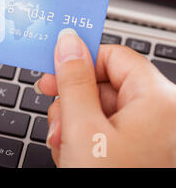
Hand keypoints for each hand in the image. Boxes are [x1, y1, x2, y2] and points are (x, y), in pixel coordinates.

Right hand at [36, 28, 175, 166]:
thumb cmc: (111, 183)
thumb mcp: (82, 129)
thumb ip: (73, 81)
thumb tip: (68, 42)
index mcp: (158, 101)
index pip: (114, 56)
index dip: (80, 61)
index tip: (53, 71)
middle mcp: (163, 115)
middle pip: (106, 86)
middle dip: (73, 102)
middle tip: (55, 119)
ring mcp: (154, 137)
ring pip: (103, 111)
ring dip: (74, 124)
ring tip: (63, 147)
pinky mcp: (142, 152)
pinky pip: (109, 132)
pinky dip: (86, 140)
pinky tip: (74, 157)